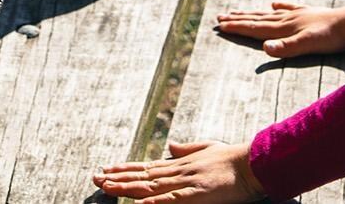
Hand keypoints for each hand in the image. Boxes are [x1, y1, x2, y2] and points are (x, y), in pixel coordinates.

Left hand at [94, 141, 265, 202]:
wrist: (249, 163)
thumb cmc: (230, 157)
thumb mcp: (205, 148)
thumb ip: (186, 148)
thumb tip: (170, 146)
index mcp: (179, 163)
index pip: (146, 166)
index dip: (125, 168)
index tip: (107, 169)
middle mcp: (178, 171)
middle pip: (142, 175)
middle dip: (118, 177)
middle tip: (95, 178)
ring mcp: (185, 182)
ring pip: (150, 186)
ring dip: (127, 187)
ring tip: (107, 187)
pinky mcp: (196, 194)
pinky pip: (172, 200)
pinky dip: (156, 201)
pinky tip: (141, 203)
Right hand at [213, 0, 344, 58]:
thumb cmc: (329, 38)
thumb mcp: (307, 46)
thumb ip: (286, 47)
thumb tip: (264, 47)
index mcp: (284, 29)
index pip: (256, 29)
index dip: (238, 28)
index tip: (220, 26)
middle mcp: (287, 19)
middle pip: (258, 19)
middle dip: (238, 19)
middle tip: (220, 17)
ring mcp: (297, 15)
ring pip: (269, 14)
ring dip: (252, 13)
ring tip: (239, 10)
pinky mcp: (308, 14)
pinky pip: (288, 8)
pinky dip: (278, 7)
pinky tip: (274, 4)